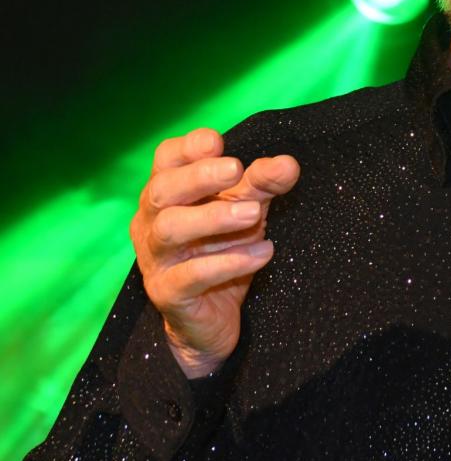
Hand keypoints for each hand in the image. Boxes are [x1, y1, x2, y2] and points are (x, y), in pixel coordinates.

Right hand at [129, 128, 299, 377]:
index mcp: (168, 195)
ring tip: (254, 215)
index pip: (165, 160)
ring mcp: (156, 259)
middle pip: (161, 190)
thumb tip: (288, 163)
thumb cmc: (224, 251)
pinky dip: (228, 262)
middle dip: (199, 176)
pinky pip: (190, 275)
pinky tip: (262, 253)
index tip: (217, 142)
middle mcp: (152, 223)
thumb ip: (263, 184)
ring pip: (169, 229)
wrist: (214, 319)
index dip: (187, 148)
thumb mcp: (248, 210)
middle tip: (236, 169)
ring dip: (214, 217)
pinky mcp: (168, 293)